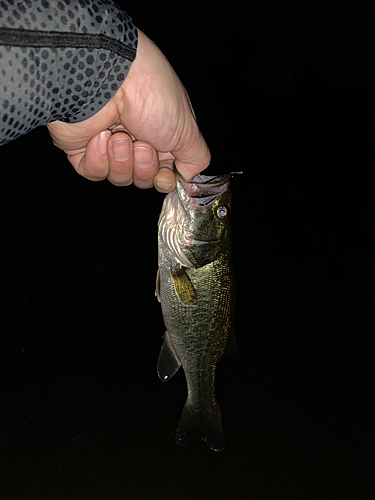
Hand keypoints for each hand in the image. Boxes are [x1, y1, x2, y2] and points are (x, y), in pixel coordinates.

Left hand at [47, 30, 210, 191]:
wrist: (106, 78)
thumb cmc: (149, 95)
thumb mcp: (187, 129)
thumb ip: (196, 157)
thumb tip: (188, 176)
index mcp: (161, 134)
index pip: (163, 172)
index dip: (163, 179)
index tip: (164, 175)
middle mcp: (135, 138)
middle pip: (142, 178)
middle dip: (144, 166)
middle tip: (142, 144)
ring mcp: (107, 143)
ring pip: (119, 177)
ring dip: (122, 160)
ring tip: (120, 136)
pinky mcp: (82, 147)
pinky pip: (93, 172)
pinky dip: (98, 160)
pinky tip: (100, 137)